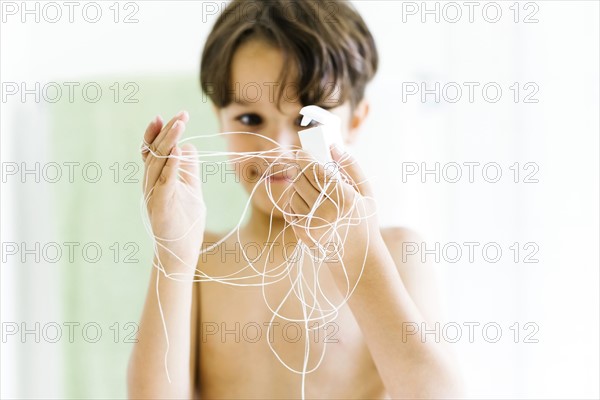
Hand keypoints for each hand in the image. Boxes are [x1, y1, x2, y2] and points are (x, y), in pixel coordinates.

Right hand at [141, 111, 205, 275]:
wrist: (180, 252)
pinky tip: (178, 151)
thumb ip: (188, 170)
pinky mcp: (161, 206)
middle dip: (167, 132)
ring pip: (158, 163)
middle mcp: (151, 184)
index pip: (153, 150)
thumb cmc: (184, 222)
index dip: (159, 133)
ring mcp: (154, 195)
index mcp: (156, 179)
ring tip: (180, 125)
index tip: (171, 116)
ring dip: (169, 143)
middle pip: (155, 152)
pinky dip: (171, 166)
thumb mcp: (190, 190)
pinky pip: (165, 182)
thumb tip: (190, 147)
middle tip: (181, 115)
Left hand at [285, 145, 378, 264]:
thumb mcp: (366, 193)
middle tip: (304, 167)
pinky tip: (309, 207)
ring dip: (298, 188)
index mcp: (345, 199)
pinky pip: (290, 209)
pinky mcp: (303, 234)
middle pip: (301, 180)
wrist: (358, 257)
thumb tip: (333, 146)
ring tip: (313, 192)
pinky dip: (296, 203)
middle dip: (300, 170)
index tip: (301, 151)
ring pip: (293, 194)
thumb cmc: (363, 220)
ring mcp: (314, 225)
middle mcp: (328, 213)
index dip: (306, 158)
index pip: (317, 172)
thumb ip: (351, 167)